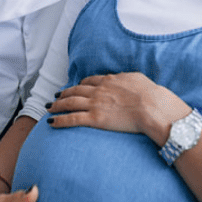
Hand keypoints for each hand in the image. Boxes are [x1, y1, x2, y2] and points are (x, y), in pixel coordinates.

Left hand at [47, 73, 190, 145]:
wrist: (151, 106)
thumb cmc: (150, 94)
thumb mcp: (137, 79)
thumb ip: (127, 79)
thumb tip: (126, 79)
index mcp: (109, 80)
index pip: (89, 81)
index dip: (80, 84)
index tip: (75, 87)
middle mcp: (99, 90)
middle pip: (76, 90)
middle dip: (64, 94)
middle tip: (57, 97)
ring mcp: (95, 104)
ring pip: (70, 103)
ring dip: (57, 105)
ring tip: (50, 108)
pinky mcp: (95, 118)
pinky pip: (72, 119)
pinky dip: (60, 120)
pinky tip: (51, 122)